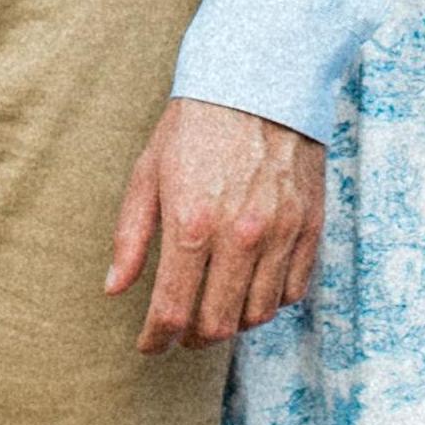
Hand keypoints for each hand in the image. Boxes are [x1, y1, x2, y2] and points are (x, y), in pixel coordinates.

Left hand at [108, 101, 325, 352]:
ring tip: (213, 309)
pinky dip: (269, 302)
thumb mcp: (148, 172)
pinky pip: (292, 291)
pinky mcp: (310, 227)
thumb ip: (131, 236)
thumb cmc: (195, 124)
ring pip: (257, 315)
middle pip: (216, 324)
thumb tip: (114, 289)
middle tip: (179, 331)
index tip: (149, 345)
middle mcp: (239, 236)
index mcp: (191, 223)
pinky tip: (249, 288)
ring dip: (231, 323)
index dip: (156, 339)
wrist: (260, 79)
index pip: (171, 310)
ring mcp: (280, 233)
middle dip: (191, 338)